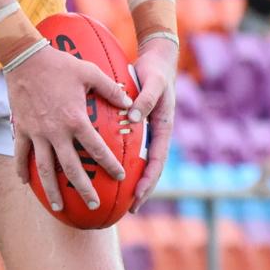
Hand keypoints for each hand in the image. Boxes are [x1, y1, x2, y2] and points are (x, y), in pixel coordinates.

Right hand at [6, 45, 133, 211]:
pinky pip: (20, 154)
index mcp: (75, 119)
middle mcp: (56, 131)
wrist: (25, 58)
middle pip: (71, 167)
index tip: (119, 176)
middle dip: (83, 189)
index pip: (96, 148)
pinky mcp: (22, 129)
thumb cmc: (60, 64)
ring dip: (51, 190)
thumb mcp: (89, 72)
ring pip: (44, 169)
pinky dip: (22, 170)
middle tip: (94, 204)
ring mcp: (37, 133)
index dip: (110, 164)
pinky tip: (26, 183)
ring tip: (58, 207)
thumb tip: (129, 102)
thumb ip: (110, 89)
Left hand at [128, 37, 177, 212]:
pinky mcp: (138, 125)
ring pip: (140, 160)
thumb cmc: (156, 72)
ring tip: (117, 197)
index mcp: (163, 129)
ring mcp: (148, 131)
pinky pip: (131, 145)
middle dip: (141, 189)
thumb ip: (145, 100)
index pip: (157, 162)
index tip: (138, 196)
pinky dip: (122, 157)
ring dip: (132, 178)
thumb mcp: (153, 84)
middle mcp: (156, 134)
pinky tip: (106, 165)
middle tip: (129, 209)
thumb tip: (133, 117)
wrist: (158, 60)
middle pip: (149, 168)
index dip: (148, 181)